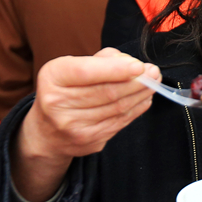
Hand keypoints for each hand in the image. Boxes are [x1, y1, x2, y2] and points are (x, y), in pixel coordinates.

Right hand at [12, 48, 159, 201]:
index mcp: (53, 78)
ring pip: (117, 108)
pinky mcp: (88, 141)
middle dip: (137, 81)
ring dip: (141, 94)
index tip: (139, 65)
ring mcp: (72, 126)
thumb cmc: (66, 89)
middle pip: (107, 92)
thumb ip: (102, 60)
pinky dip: (136, 109)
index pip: (87, 72)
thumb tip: (133, 64)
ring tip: (153, 83)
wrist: (47, 131)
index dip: (116, 69)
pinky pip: (120, 122)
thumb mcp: (73, 67)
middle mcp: (57, 103)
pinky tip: (144, 99)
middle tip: (154, 73)